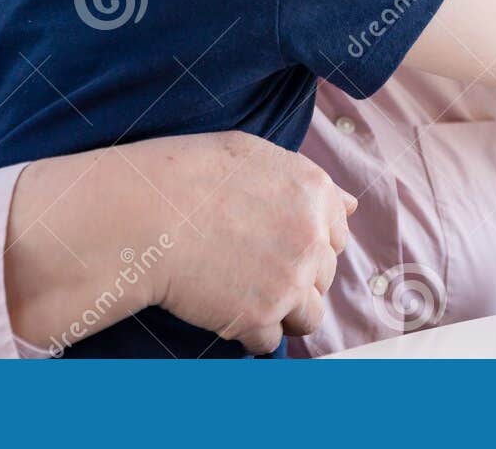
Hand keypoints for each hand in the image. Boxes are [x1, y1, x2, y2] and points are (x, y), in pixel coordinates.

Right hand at [141, 132, 355, 353]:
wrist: (144, 213)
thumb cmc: (188, 175)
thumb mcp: (254, 156)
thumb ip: (307, 181)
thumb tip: (351, 206)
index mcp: (315, 191)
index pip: (337, 233)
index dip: (306, 241)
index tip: (276, 242)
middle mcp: (313, 236)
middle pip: (324, 276)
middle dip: (294, 276)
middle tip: (250, 266)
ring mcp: (291, 280)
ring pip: (308, 315)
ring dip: (282, 311)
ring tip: (243, 295)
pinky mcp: (262, 317)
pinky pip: (270, 340)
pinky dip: (250, 332)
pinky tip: (224, 311)